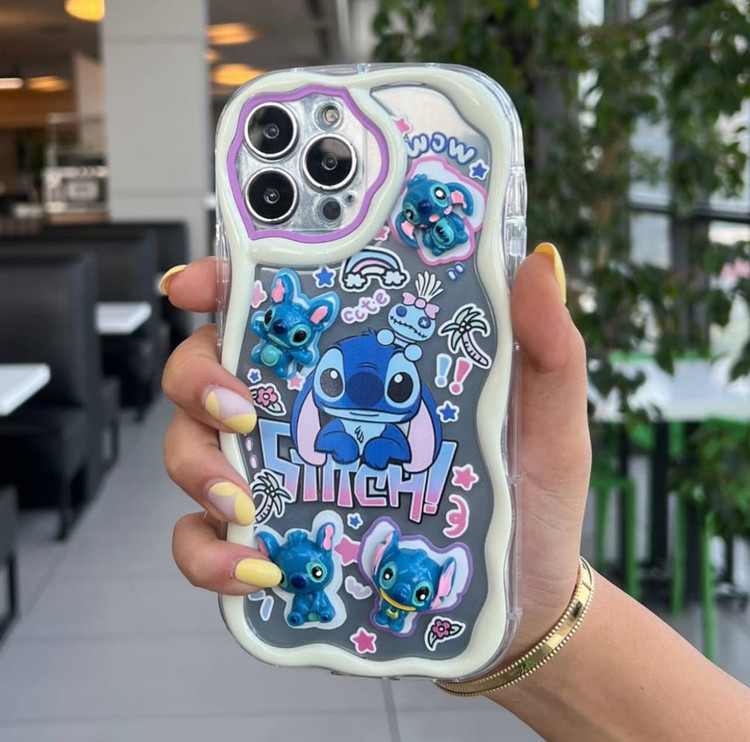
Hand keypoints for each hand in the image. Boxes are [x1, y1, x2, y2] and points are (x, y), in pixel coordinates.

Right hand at [161, 245, 590, 659]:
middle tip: (238, 411)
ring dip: (196, 467)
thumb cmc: (528, 498)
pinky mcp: (278, 543)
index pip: (274, 308)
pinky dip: (208, 554)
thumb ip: (545, 347)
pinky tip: (253, 567)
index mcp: (358, 367)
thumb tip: (537, 267)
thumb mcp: (546, 418)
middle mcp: (307, 414)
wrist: (521, 597)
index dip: (221, 283)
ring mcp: (284, 480)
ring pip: (193, 449)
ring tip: (242, 501)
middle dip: (199, 380)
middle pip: (210, 371)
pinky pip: (206, 543)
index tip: (194, 285)